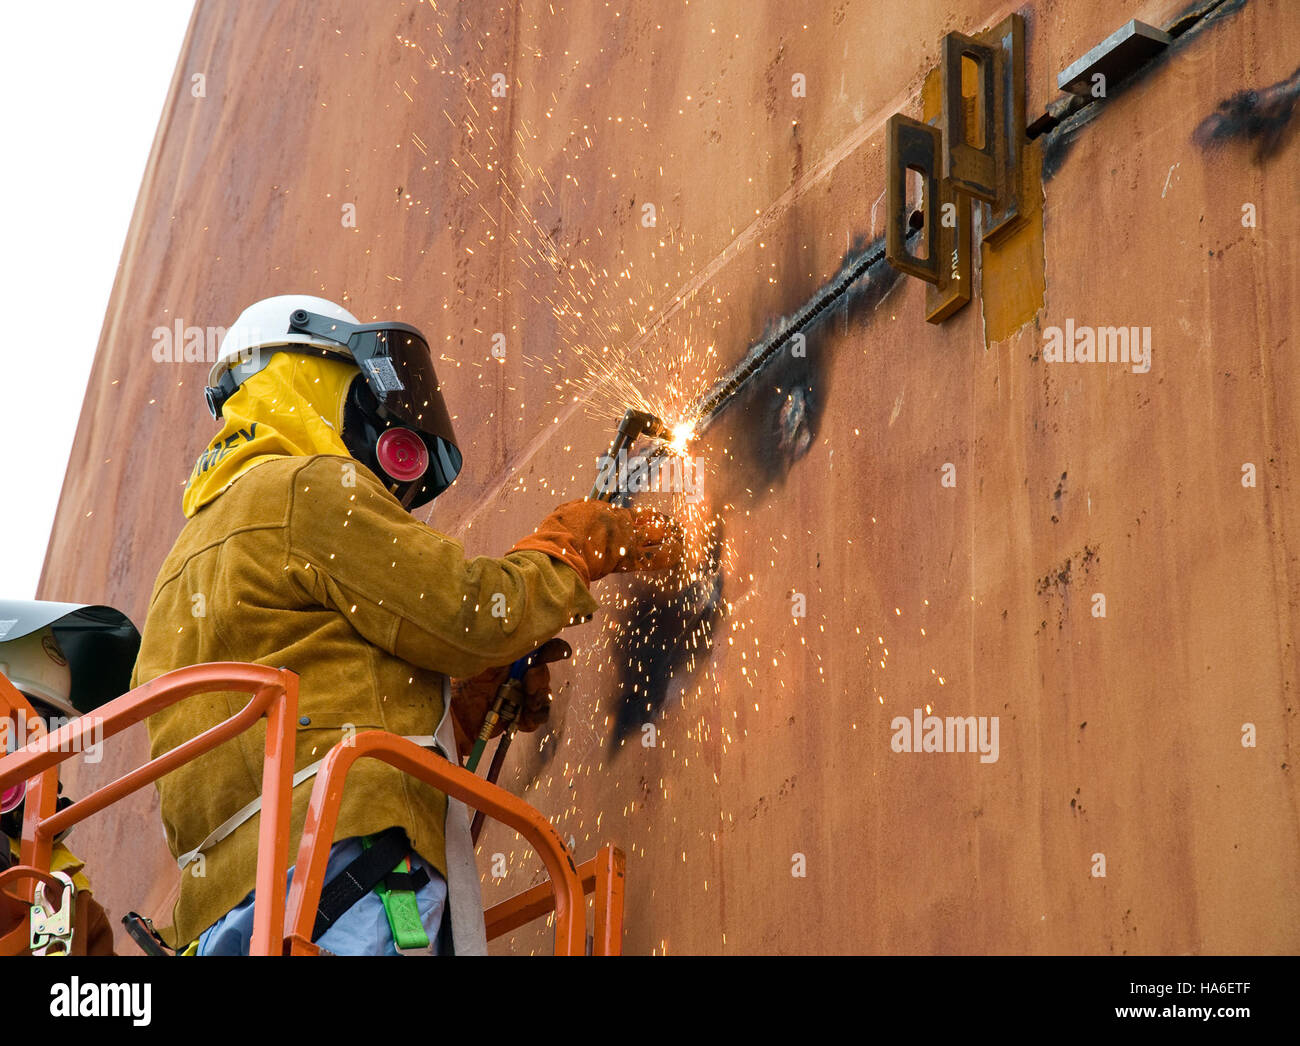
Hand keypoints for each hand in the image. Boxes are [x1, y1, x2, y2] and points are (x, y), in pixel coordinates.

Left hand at [450, 638, 571, 757]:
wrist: (450, 721)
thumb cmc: (459, 687)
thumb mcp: (480, 661)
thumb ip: (503, 648)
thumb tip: (524, 634)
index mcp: (507, 657)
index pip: (536, 648)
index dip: (551, 649)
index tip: (559, 653)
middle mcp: (514, 675)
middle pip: (542, 672)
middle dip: (540, 678)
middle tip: (529, 684)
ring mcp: (516, 696)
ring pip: (543, 695)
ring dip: (540, 699)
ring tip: (527, 705)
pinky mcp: (516, 717)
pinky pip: (537, 716)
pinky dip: (533, 718)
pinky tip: (522, 720)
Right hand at [509, 500, 684, 584]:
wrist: (556, 549)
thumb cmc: (556, 534)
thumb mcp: (565, 514)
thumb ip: (576, 512)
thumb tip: (576, 512)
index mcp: (606, 511)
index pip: (629, 515)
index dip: (637, 521)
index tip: (641, 526)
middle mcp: (620, 521)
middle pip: (649, 519)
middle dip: (662, 523)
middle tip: (671, 527)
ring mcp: (627, 538)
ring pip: (659, 531)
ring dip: (672, 534)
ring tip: (679, 536)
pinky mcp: (630, 557)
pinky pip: (659, 556)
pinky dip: (672, 553)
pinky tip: (679, 551)